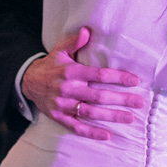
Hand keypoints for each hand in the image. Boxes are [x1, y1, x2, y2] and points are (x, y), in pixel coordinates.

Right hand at [20, 26, 145, 140]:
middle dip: (121, 99)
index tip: (134, 81)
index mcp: (71, 72)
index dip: (118, 78)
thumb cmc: (50, 66)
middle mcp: (69, 90)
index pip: (99, 75)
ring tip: (129, 118)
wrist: (27, 82)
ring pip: (91, 112)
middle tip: (139, 102)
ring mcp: (64, 106)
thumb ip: (75, 42)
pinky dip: (92, 132)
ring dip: (111, 116)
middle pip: (99, 96)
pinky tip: (107, 135)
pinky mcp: (60, 117)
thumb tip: (88, 30)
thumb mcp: (60, 50)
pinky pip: (77, 127)